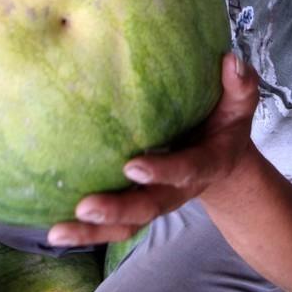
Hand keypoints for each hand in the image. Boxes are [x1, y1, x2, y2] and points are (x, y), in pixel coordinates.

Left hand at [46, 53, 258, 245]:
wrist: (222, 159)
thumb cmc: (225, 123)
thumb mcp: (239, 104)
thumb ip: (239, 85)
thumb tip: (230, 60)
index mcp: (205, 164)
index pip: (186, 169)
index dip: (162, 171)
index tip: (133, 165)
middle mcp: (178, 189)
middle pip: (148, 207)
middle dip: (117, 209)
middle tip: (85, 206)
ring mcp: (156, 200)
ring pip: (126, 224)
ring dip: (92, 231)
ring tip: (56, 231)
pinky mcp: (137, 203)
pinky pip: (112, 223)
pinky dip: (84, 231)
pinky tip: (52, 229)